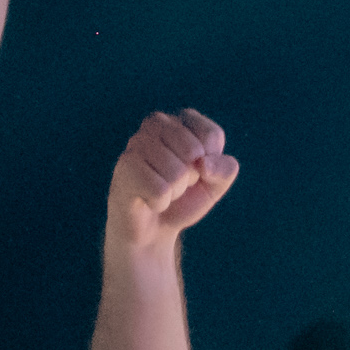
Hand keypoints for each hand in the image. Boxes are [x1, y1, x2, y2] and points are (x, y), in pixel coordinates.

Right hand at [106, 109, 239, 255]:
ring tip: (160, 191)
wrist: (152, 229)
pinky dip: (160, 203)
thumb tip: (204, 165)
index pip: (212, 136)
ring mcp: (137, 142)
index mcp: (183, 119)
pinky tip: (147, 199)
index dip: (210, 164)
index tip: (197, 171)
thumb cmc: (185, 199)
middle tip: (175, 183)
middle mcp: (157, 123)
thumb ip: (225, 170)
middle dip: (191, 178)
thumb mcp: (216, 184)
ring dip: (174, 192)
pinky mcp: (124, 166)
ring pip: (177, 174)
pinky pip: (160, 191)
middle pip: (194, 152)